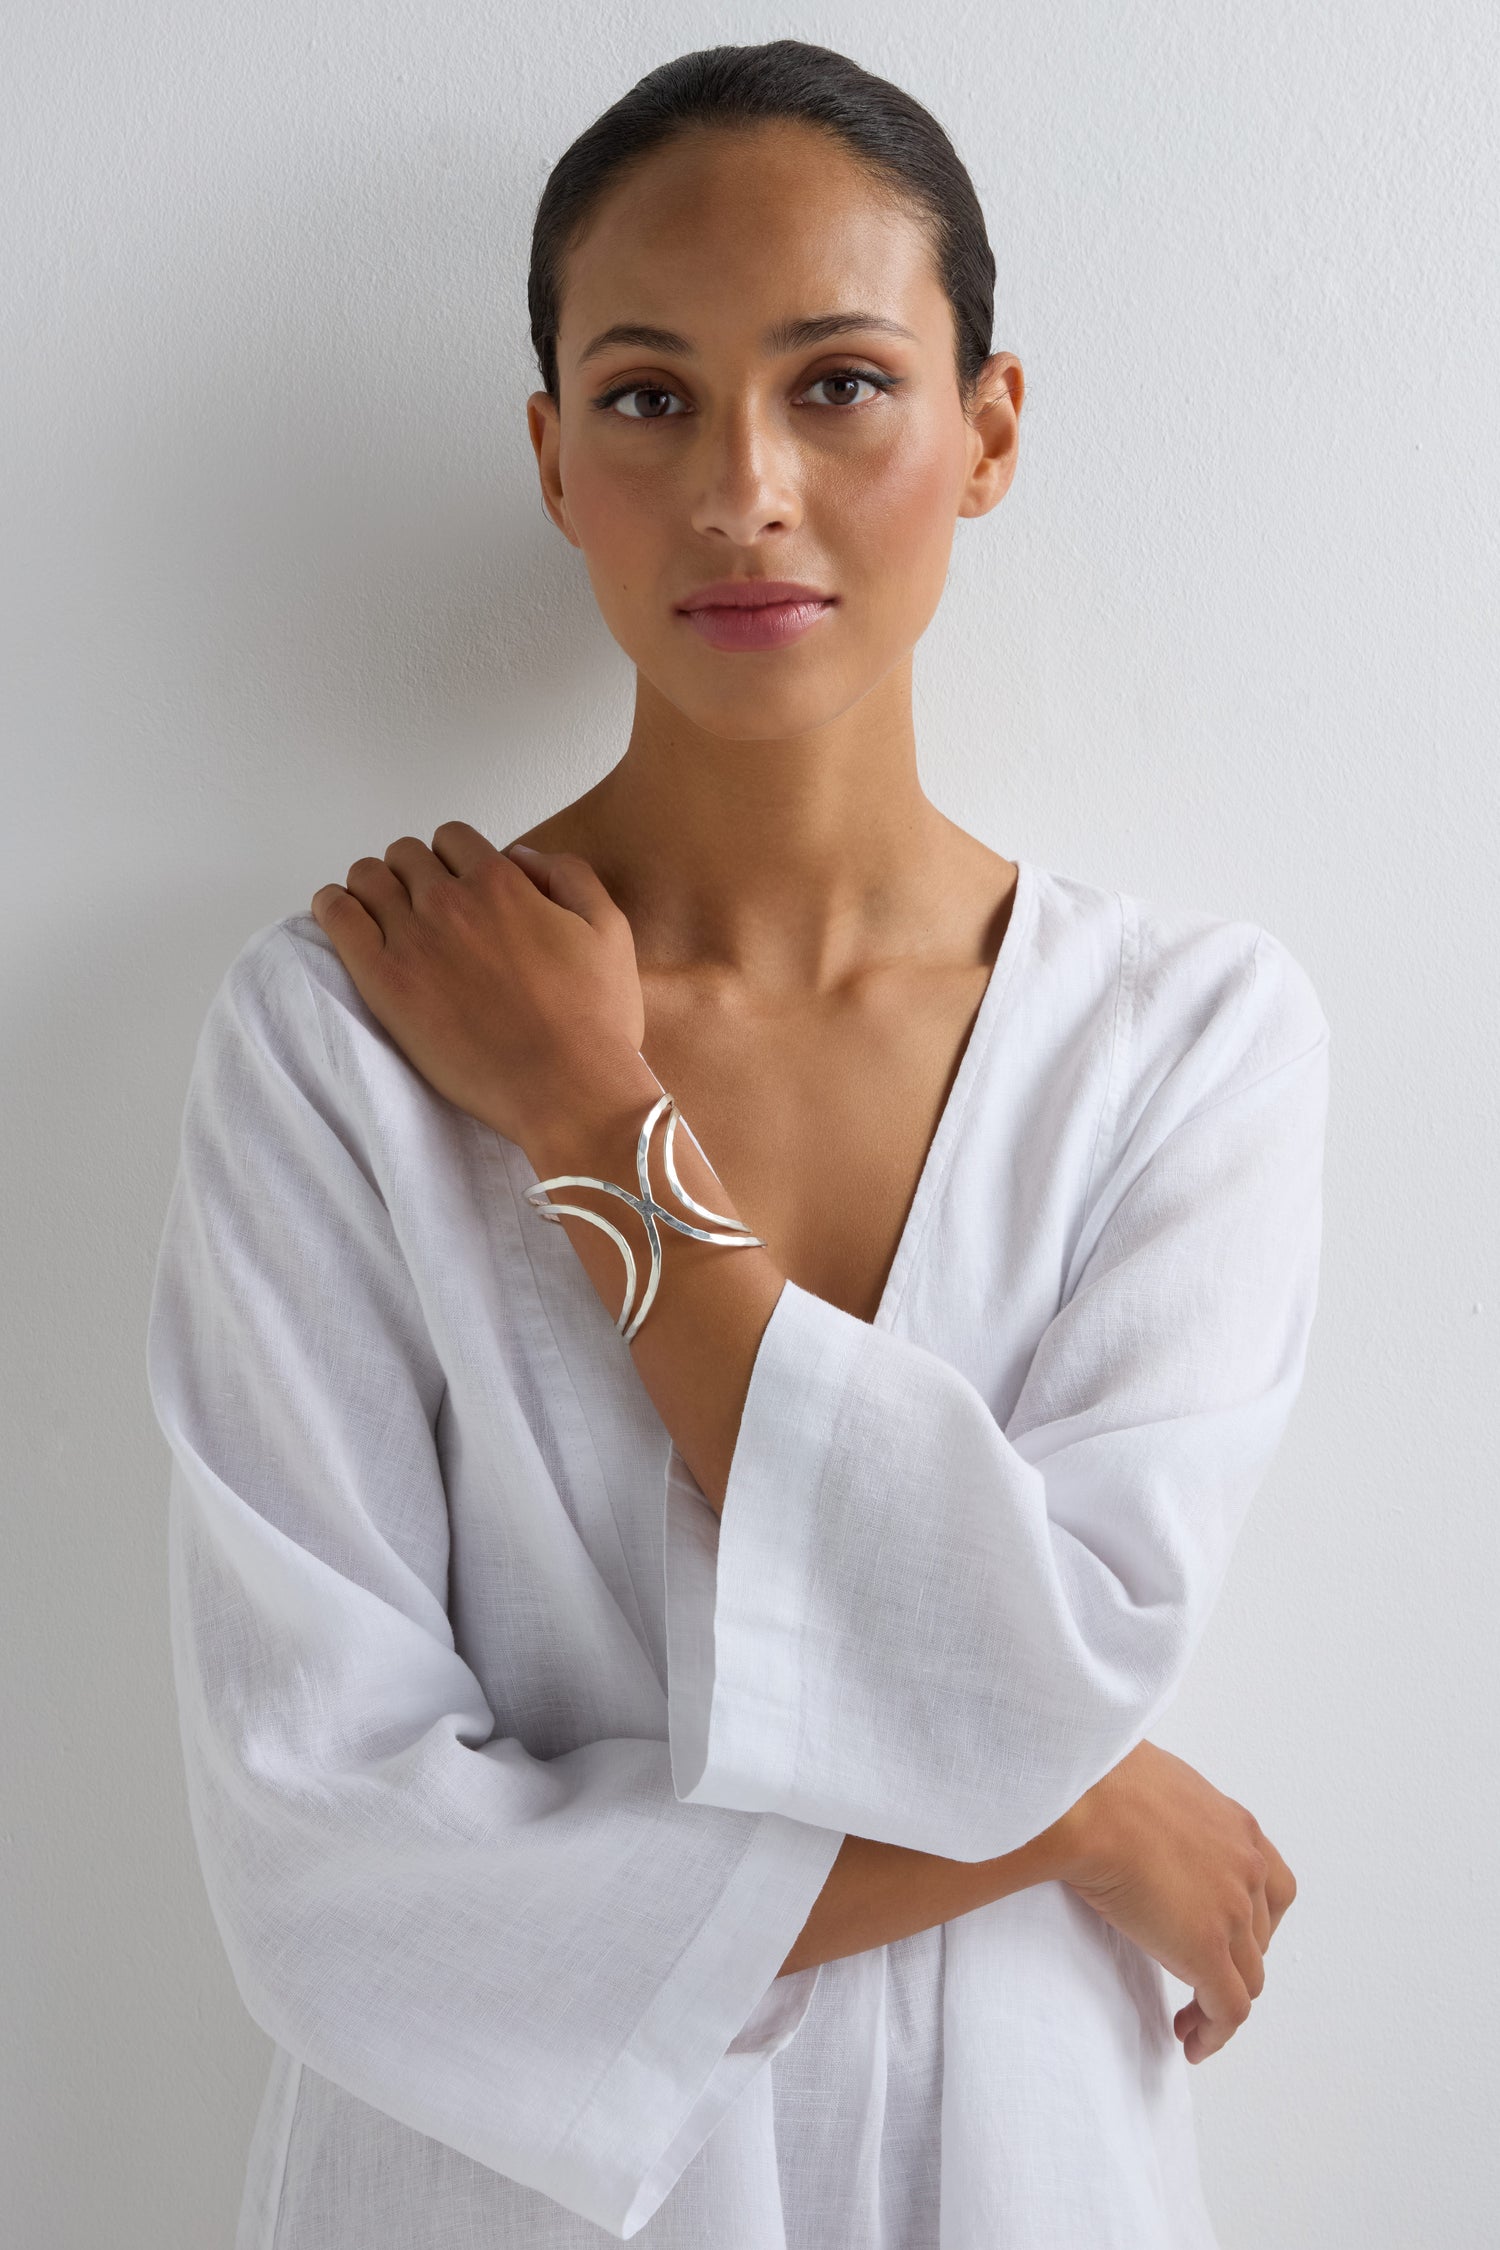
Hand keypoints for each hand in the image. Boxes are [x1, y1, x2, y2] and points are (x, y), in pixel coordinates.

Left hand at [309, 825, 652, 1149]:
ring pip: (367, 877)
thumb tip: (519, 855)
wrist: (567, 1089)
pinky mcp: (384, 982)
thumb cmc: (594, 1020)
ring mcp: (412, 940)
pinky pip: (337, 916)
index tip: (457, 886)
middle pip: (406, 855)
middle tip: (423, 908)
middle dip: (414, 873)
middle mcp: (451, 902)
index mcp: (501, 883)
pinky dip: (335, 907)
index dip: (455, 859)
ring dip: (372, 886)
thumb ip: (567, 873)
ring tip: (382, 914)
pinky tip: (345, 918)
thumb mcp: (609, 928)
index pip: (453, 838)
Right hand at [1050, 1739, 1296, 2063]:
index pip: (1269, 1886)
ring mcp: (1232, 1911)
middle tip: (1198, 1981)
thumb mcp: (1146, 1784)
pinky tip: (1191, 2043)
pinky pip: (1227, 2011)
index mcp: (1235, 1826)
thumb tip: (1118, 1817)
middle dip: (1233, 1963)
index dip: (1250, 1921)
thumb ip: (1156, 1812)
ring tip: (1191, 2020)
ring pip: (1247, 1978)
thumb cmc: (1096, 1779)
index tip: (1223, 1939)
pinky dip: (1214, 2034)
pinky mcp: (1207, 1951)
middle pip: (1259, 1936)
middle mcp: (1246, 1868)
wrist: (1085, 1800)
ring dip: (1220, 2002)